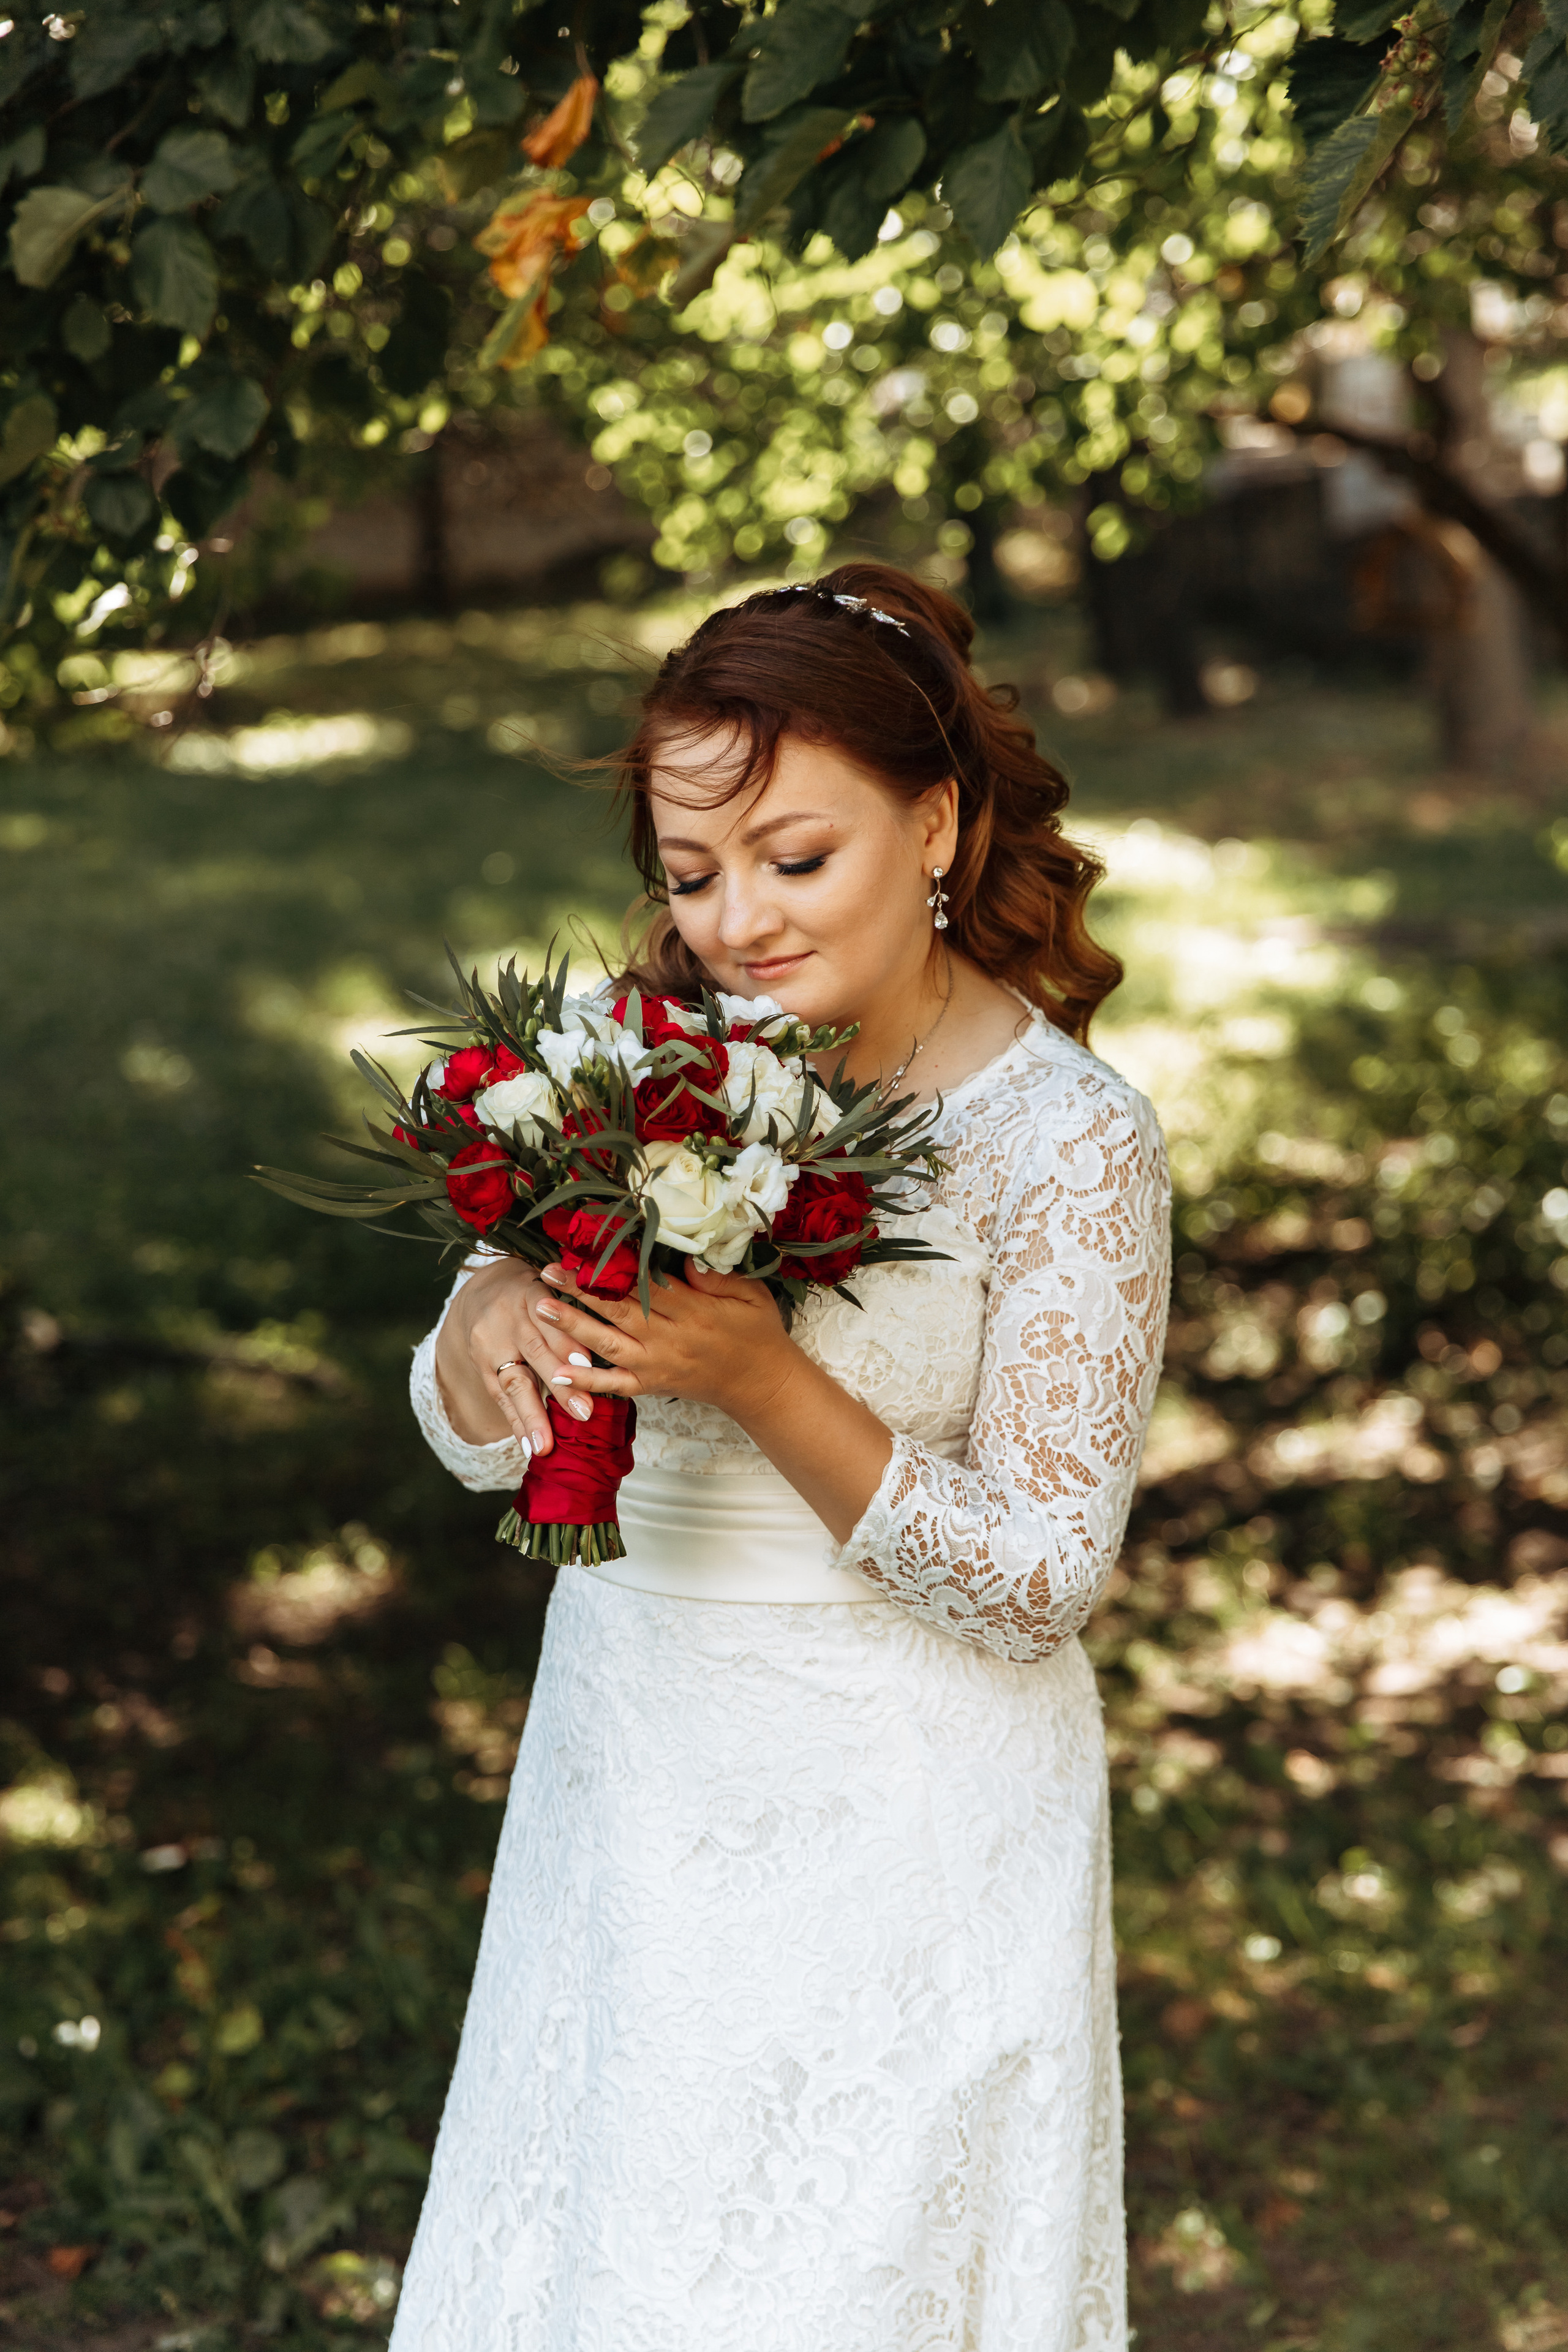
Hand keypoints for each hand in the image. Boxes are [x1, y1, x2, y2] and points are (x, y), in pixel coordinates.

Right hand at [436, 1256, 597, 1452]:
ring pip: (514, 1381)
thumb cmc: (534, 1294)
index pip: (550, 1320)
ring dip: (532, 1415)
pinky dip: (516, 1423)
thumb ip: (575, 1309)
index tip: (586, 1365)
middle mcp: (508, 1317)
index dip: (567, 1343)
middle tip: (584, 1412)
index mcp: (531, 1293)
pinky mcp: (481, 1365)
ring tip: (545, 1446)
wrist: (483, 1291)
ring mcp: (490, 1343)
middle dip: (560, 1385)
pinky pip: (499, 1397)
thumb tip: (608, 1343)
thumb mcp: (552, 1288)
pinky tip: (528, 1446)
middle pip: (535, 1353)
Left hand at [532, 1261, 798, 1421]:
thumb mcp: (752, 1296)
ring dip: (573, 1326)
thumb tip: (686, 1259)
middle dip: (581, 1289)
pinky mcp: (652, 1385)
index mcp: (695, 1311)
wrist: (762, 1384)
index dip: (615, 1266)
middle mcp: (670, 1339)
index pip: (647, 1284)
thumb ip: (718, 1278)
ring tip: (540, 1308)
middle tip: (547, 1271)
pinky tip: (558, 1373)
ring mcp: (657, 1365)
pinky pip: (615, 1386)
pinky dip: (586, 1381)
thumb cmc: (758, 1333)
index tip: (588, 1247)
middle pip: (619, 1309)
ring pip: (608, 1344)